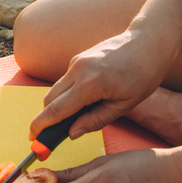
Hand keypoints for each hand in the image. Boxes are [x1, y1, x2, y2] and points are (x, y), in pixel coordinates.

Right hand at [29, 30, 176, 140]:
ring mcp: (76, 62)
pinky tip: (82, 103)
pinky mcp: (78, 59)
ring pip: (56, 90)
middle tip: (48, 137)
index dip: (42, 126)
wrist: (148, 42)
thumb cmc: (143, 75)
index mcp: (90, 85)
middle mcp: (77, 70)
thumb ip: (95, 120)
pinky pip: (65, 81)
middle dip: (45, 119)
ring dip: (56, 107)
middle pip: (49, 100)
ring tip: (69, 122)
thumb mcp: (124, 105)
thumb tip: (71, 133)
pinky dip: (66, 95)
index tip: (33, 139)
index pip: (56, 109)